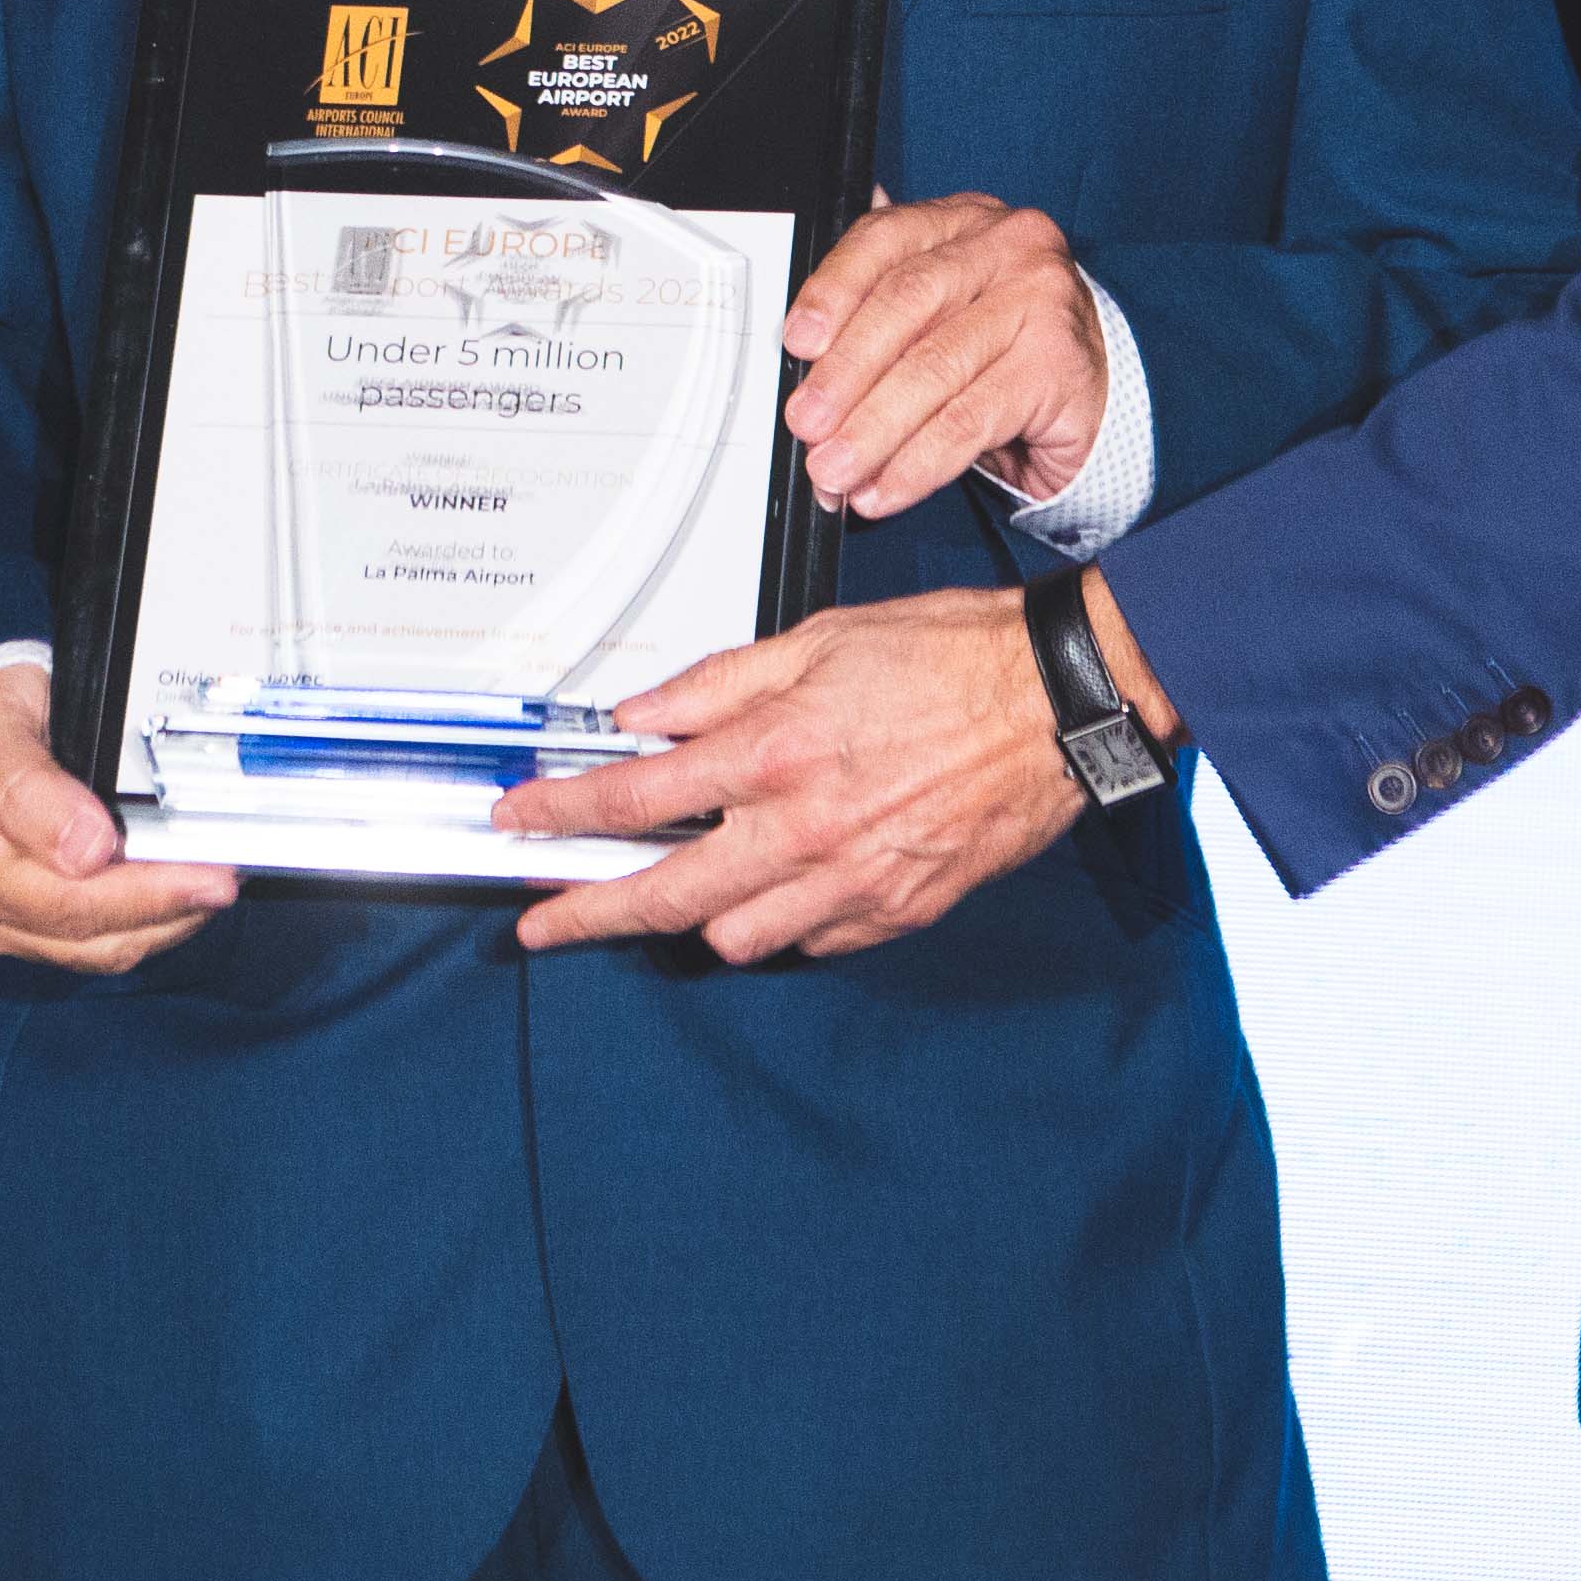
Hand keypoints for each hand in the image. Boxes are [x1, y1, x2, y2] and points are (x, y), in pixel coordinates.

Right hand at [0, 657, 237, 973]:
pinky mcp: (43, 936)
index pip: (50, 892)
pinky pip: (108, 945)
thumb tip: (83, 848)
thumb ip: (25, 782)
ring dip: (167, 918)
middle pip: (83, 928)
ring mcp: (10, 929)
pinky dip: (155, 921)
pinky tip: (187, 890)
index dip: (127, 887)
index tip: (186, 866)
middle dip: (162, 903)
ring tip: (217, 880)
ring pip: (102, 947)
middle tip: (223, 877)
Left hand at [497, 590, 1094, 960]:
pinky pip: (810, 942)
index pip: (635, 798)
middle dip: (586, 914)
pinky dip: (781, 923)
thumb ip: (721, 683)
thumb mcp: (820, 639)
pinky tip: (775, 891)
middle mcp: (803, 828)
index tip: (522, 821)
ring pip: (734, 936)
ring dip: (694, 918)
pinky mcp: (896, 910)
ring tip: (678, 891)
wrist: (1058, 702)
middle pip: (663, 897)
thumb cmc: (955, 657)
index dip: (561, 814)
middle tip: (542, 923)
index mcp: (776, 752)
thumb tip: (645, 713)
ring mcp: (851, 881)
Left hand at [780, 192, 1106, 518]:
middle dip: (845, 372)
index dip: (832, 291)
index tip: (796, 342)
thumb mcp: (939, 316)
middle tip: (806, 424)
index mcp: (963, 222)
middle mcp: (1007, 247)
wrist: (1096, 391)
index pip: (885, 240)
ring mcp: (1040, 301)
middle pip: (907, 303)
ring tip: (836, 468)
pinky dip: (918, 463)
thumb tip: (803, 373)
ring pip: (934, 368)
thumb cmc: (1003, 349)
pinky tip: (887, 487)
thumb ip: (878, 322)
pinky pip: (970, 421)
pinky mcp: (1057, 365)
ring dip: (873, 429)